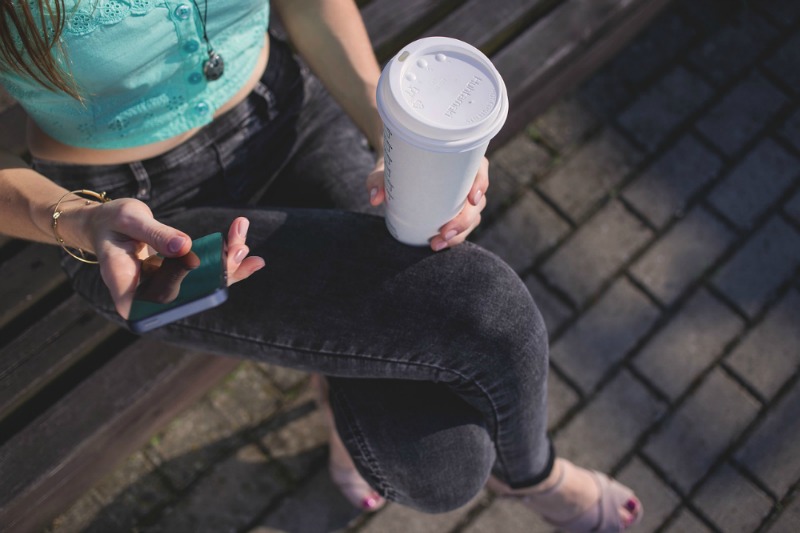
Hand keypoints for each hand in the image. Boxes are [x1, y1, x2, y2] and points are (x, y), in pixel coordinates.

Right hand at [77, 198, 263, 317]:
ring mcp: (164, 287)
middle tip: (240, 248)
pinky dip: (223, 255)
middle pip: (191, 295)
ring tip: (241, 233)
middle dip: (221, 272)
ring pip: (203, 284)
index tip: (216, 279)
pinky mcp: (177, 276)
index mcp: (127, 287)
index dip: (191, 298)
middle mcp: (148, 294)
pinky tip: (239, 238)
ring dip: (228, 260)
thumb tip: (185, 248)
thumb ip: (155, 234)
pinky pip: (204, 272)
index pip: (160, 305)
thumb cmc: (111, 222)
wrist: (107, 224)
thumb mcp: (129, 220)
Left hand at [365, 156, 489, 251]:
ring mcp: (463, 199)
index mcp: (457, 161)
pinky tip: (438, 244)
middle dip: (465, 220)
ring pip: (473, 217)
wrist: (394, 177)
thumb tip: (376, 198)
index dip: (481, 183)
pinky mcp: (457, 214)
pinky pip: (463, 227)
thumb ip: (378, 180)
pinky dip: (454, 238)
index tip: (472, 199)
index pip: (479, 168)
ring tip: (438, 243)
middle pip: (477, 201)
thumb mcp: (385, 172)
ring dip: (460, 233)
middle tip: (445, 233)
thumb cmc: (394, 169)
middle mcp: (465, 180)